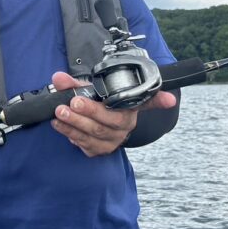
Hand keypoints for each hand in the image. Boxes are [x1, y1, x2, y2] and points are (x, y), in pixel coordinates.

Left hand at [50, 71, 176, 156]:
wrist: (93, 121)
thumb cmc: (97, 102)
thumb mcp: (89, 89)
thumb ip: (73, 83)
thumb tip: (57, 78)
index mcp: (129, 106)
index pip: (148, 102)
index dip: (160, 100)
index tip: (169, 99)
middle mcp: (125, 124)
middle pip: (109, 121)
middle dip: (88, 112)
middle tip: (71, 104)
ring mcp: (113, 140)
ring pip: (95, 135)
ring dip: (74, 124)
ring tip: (59, 114)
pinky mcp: (100, 151)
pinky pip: (86, 146)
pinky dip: (72, 135)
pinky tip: (61, 127)